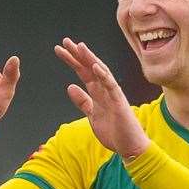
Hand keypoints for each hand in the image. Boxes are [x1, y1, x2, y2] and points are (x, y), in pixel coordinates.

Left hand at [55, 39, 150, 158]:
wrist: (129, 146)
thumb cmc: (113, 131)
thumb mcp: (92, 115)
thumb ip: (83, 101)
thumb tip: (70, 87)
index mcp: (97, 92)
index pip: (83, 72)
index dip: (72, 61)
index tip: (60, 50)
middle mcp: (105, 89)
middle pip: (89, 68)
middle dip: (77, 55)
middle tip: (65, 41)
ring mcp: (113, 94)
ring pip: (100, 72)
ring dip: (90, 59)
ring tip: (79, 47)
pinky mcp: (119, 102)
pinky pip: (111, 85)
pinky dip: (103, 75)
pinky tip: (94, 66)